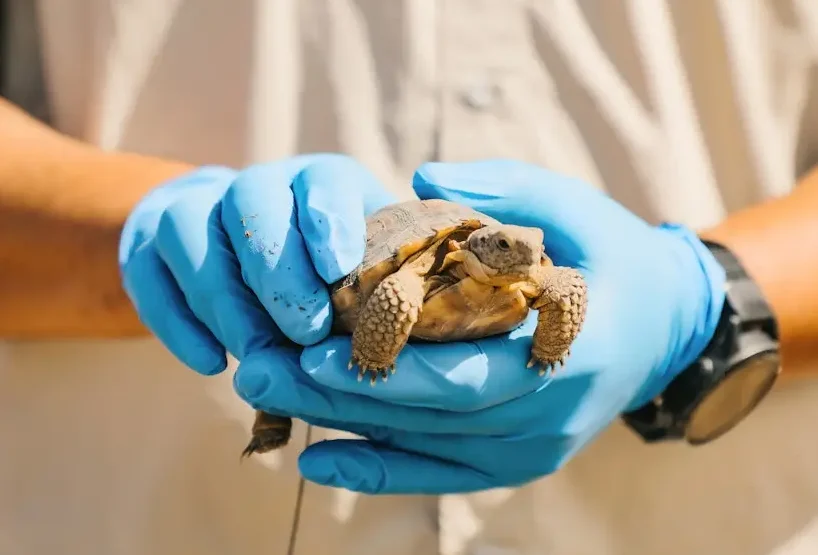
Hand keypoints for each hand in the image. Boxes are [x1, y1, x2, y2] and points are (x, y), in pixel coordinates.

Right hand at [118, 154, 394, 373]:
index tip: (340, 271)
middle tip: (306, 331)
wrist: (239, 255)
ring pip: (190, 231)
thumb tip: (401, 324)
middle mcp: (256, 185)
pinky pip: (149, 273)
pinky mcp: (148, 245)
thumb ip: (378, 286)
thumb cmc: (324, 275)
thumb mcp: (361, 271)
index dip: (328, 220)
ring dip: (225, 299)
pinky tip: (211, 363)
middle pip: (251, 201)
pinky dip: (177, 321)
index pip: (320, 180)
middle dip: (277, 269)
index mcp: (316, 182)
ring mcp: (194, 209)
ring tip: (257, 357)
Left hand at [233, 159, 726, 493]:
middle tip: (259, 367)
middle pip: (426, 413)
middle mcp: (548, 414)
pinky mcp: (517, 465)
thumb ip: (503, 187)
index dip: (383, 363)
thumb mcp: (571, 206)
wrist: (663, 327)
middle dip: (337, 392)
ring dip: (343, 423)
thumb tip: (421, 174)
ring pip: (422, 446)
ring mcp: (533, 450)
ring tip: (270, 394)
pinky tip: (314, 460)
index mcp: (567, 348)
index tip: (309, 344)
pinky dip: (375, 471)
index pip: (460, 369)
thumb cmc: (609, 256)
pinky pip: (437, 476)